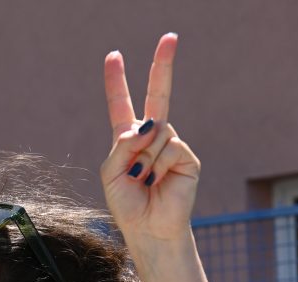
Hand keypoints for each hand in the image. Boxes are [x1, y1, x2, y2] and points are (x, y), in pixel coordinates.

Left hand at [100, 34, 199, 244]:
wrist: (149, 229)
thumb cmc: (127, 205)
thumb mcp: (110, 174)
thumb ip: (121, 145)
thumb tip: (148, 125)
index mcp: (128, 141)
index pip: (121, 105)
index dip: (116, 81)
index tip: (113, 56)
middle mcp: (152, 138)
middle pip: (157, 95)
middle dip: (162, 65)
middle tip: (170, 36)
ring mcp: (171, 145)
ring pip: (156, 131)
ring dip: (143, 157)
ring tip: (141, 180)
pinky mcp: (186, 157)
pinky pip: (169, 146)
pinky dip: (157, 165)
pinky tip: (155, 182)